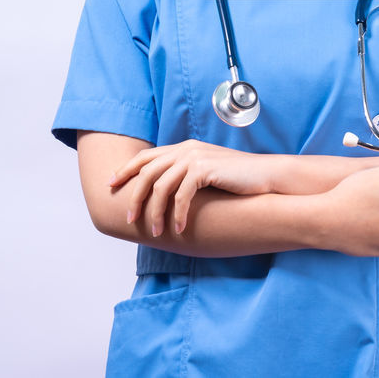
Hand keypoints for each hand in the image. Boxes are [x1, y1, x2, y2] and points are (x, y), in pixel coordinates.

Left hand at [108, 140, 280, 236]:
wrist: (267, 175)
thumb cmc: (238, 178)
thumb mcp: (207, 171)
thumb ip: (185, 174)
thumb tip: (163, 191)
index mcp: (184, 147)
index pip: (146, 157)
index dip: (126, 170)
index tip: (111, 186)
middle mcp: (186, 149)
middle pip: (147, 172)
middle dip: (134, 197)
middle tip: (130, 219)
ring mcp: (196, 157)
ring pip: (161, 186)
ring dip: (154, 212)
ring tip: (154, 231)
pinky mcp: (206, 169)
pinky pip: (182, 195)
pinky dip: (177, 214)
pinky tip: (180, 229)